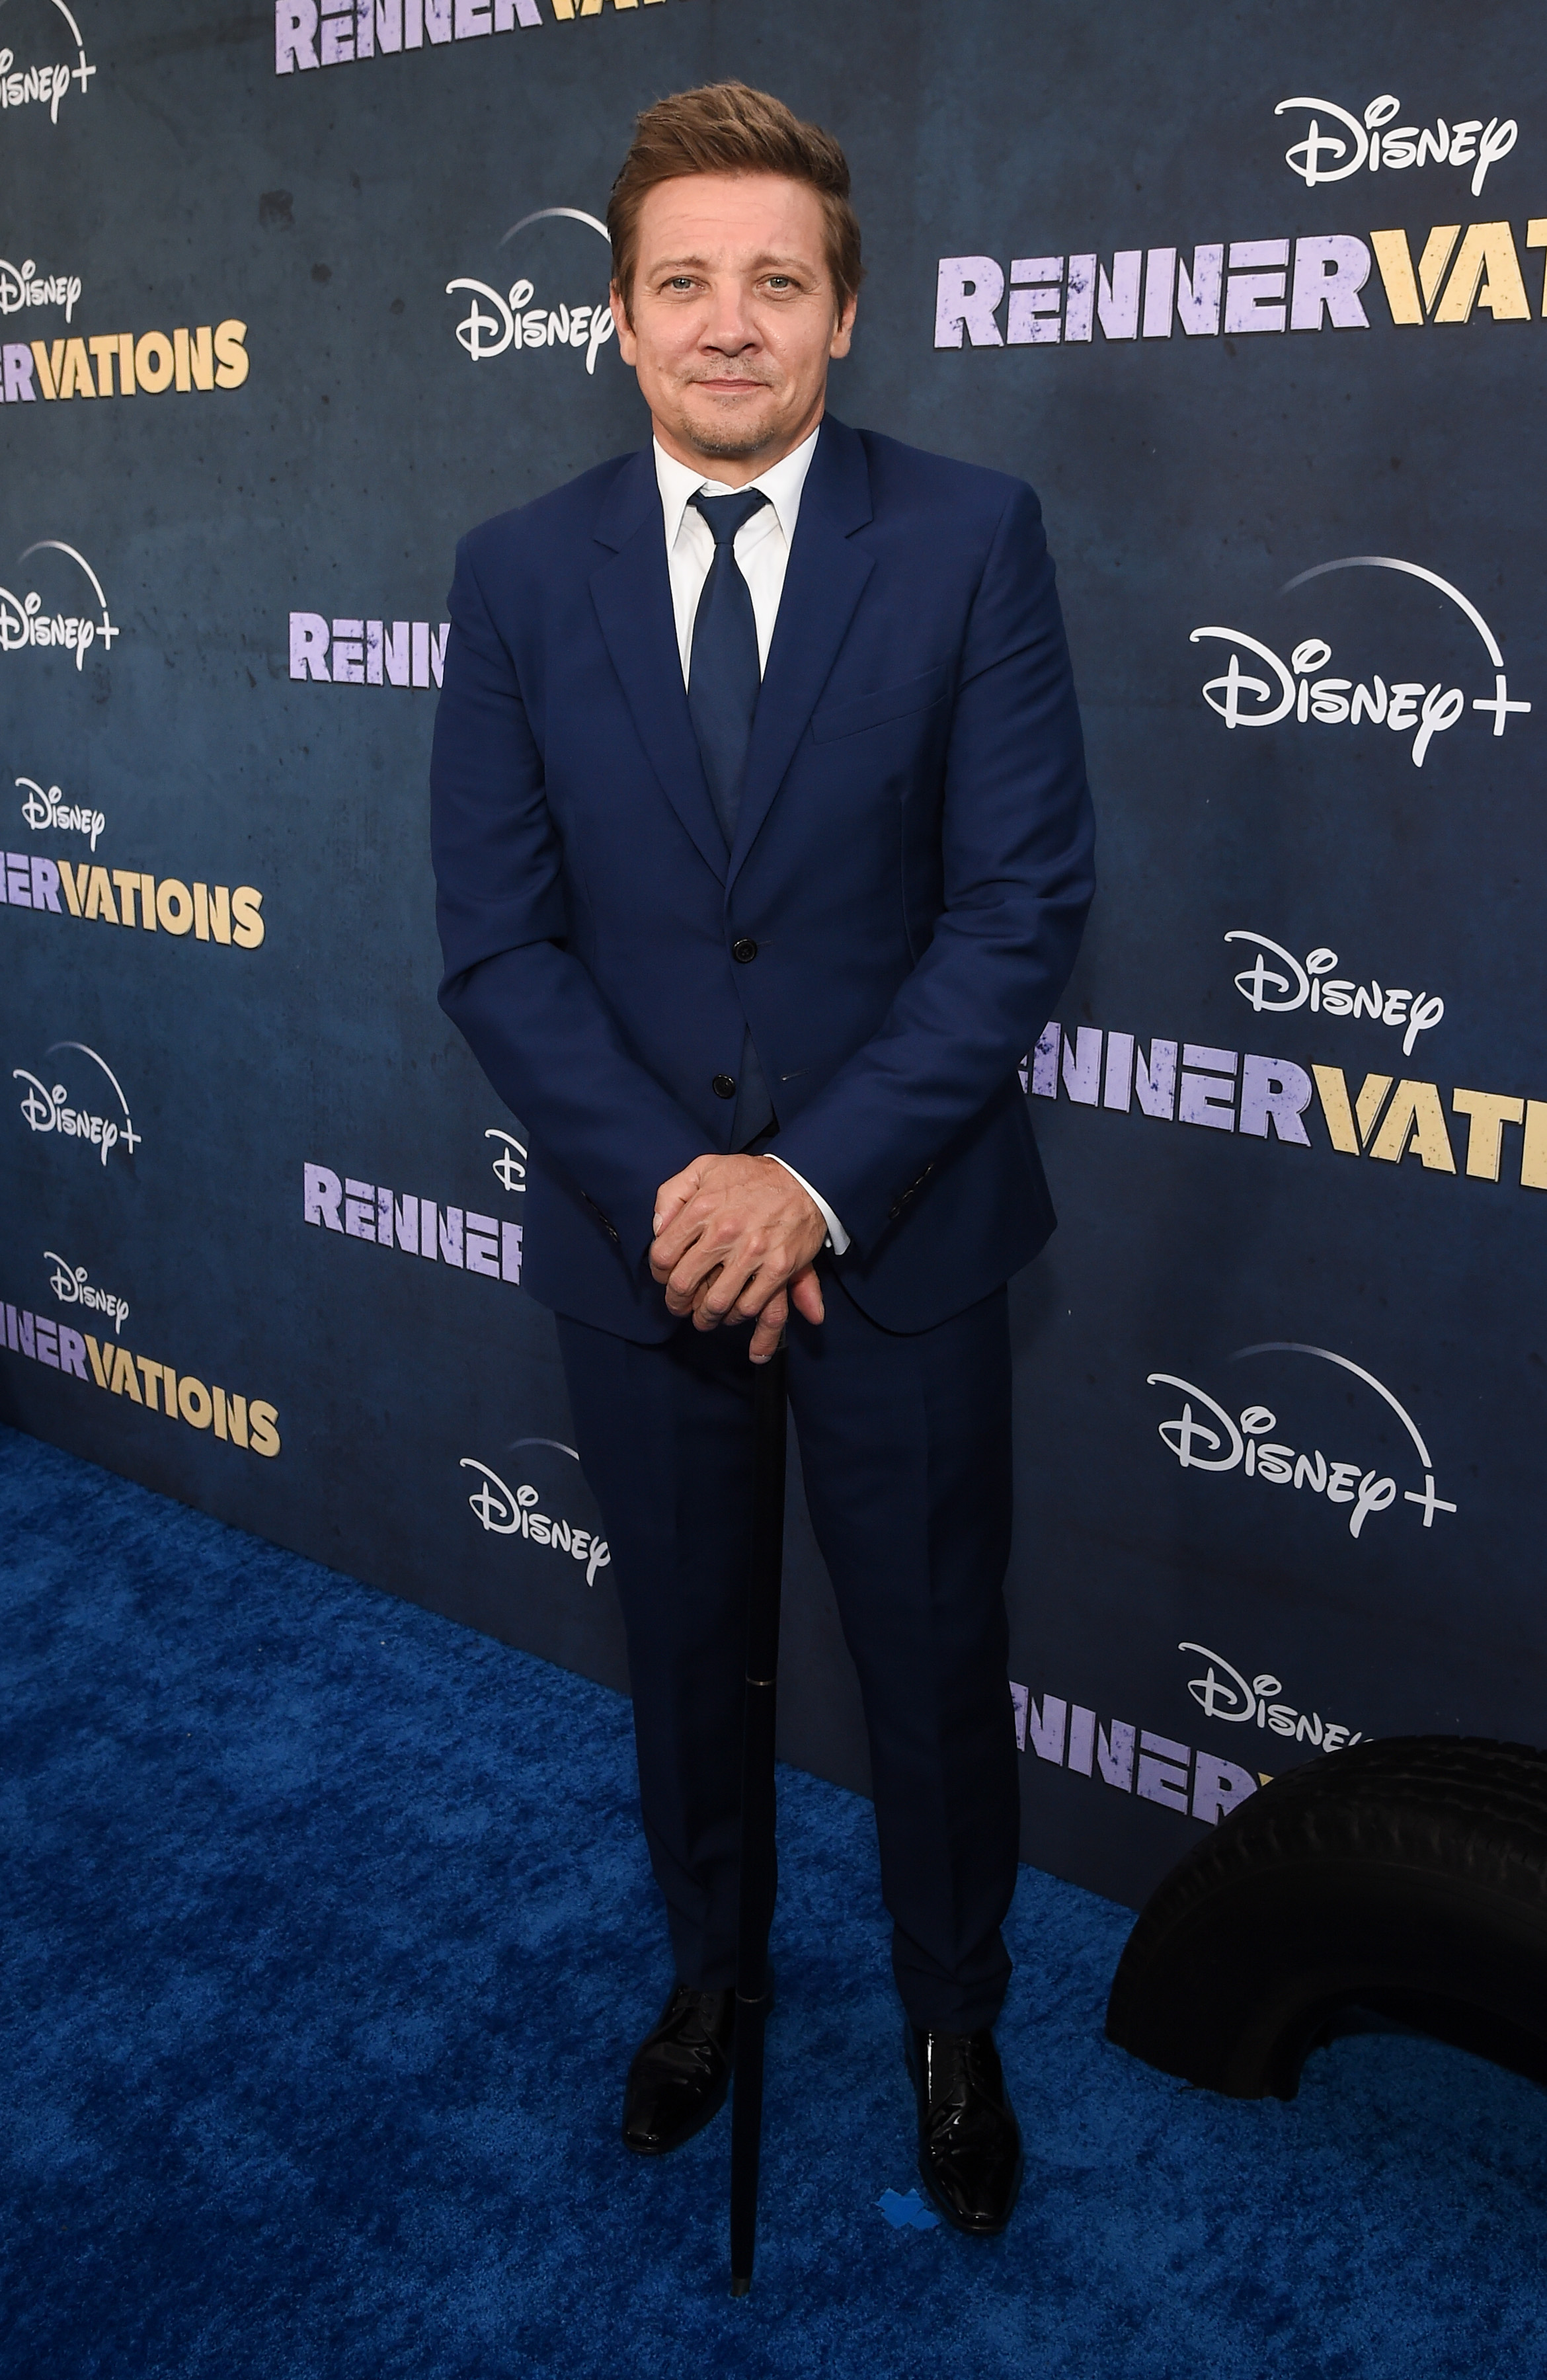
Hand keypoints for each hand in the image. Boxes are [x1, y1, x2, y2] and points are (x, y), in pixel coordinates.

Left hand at [650, 1154, 825, 1363]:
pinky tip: (733, 1315)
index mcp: (702, 1208)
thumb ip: (671, 1194)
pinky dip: (737, 1318)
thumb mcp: (703, 1168)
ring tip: (703, 1319)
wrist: (804, 1178)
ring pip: (716, 1303)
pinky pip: (750, 1306)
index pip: (663, 1255)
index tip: (665, 1278)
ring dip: (705, 1318)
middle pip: (684, 1284)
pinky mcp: (778, 1268)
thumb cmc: (750, 1175)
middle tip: (679, 1307)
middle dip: (676, 1303)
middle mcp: (724, 1232)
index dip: (658, 1274)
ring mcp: (753, 1252)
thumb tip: (658, 1229)